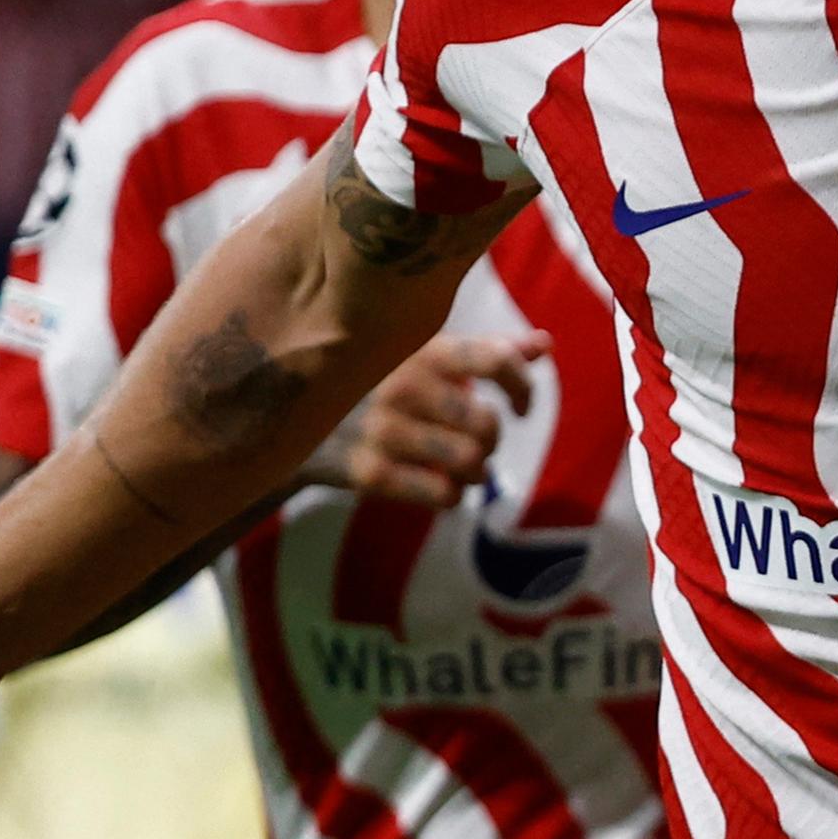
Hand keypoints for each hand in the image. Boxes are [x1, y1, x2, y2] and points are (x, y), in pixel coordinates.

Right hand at [302, 334, 545, 505]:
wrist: (291, 417)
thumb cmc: (377, 382)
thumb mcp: (425, 356)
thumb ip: (488, 351)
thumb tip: (546, 344)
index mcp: (421, 350)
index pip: (496, 360)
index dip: (523, 388)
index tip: (523, 407)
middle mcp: (402, 385)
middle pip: (486, 423)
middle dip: (491, 439)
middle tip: (477, 441)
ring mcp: (381, 429)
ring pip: (471, 463)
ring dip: (476, 471)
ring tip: (462, 466)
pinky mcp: (366, 471)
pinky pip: (443, 495)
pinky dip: (452, 495)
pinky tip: (440, 486)